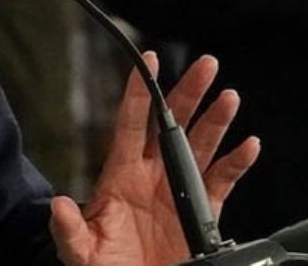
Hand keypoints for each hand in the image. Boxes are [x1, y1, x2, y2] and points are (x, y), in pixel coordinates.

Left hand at [51, 54, 259, 265]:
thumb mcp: (79, 251)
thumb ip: (69, 229)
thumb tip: (58, 205)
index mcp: (120, 177)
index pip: (130, 124)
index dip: (139, 91)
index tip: (149, 59)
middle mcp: (151, 178)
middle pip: (172, 126)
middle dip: (188, 93)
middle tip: (206, 64)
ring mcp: (176, 193)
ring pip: (200, 147)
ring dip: (216, 122)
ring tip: (228, 96)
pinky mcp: (200, 215)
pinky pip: (222, 183)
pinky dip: (237, 165)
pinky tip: (249, 145)